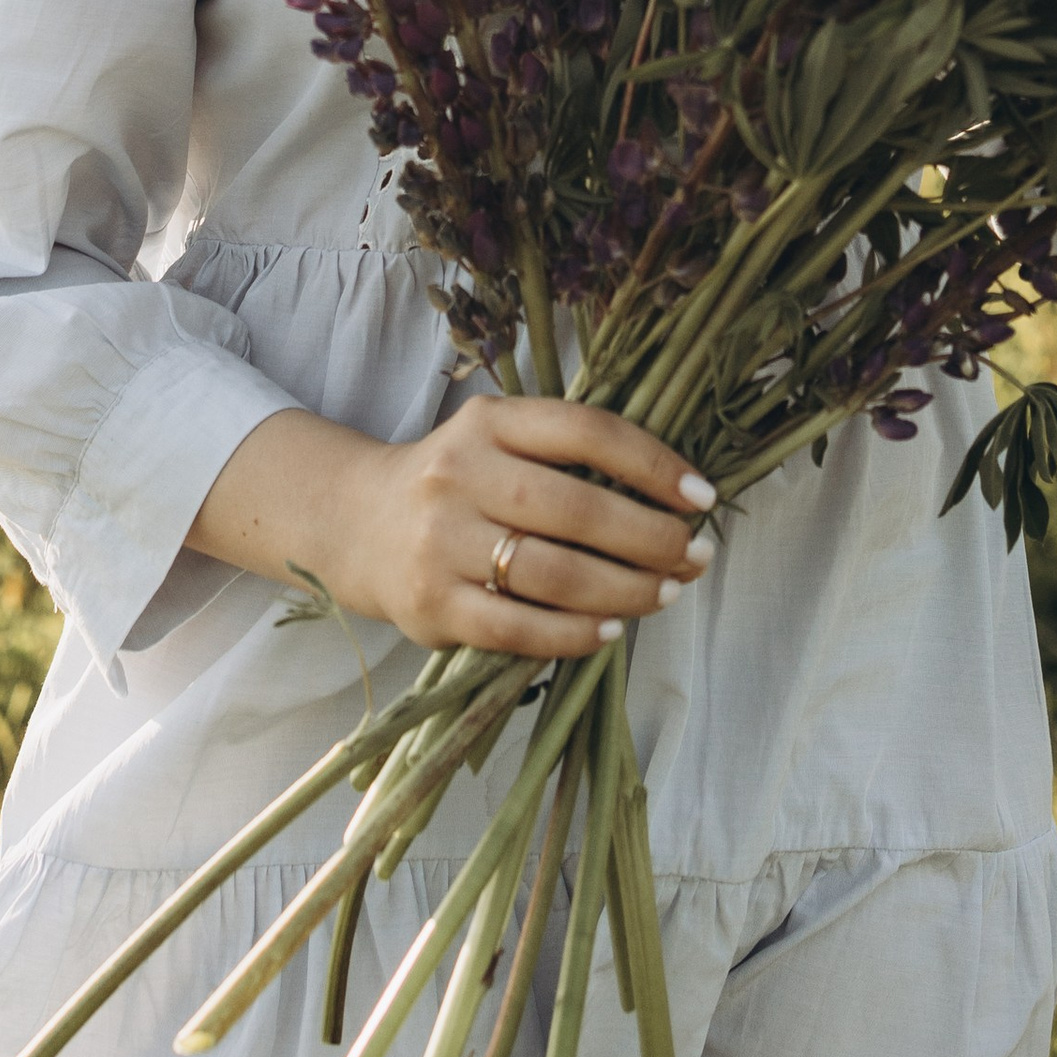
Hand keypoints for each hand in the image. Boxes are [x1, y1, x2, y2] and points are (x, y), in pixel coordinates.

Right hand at [189, 396, 717, 659]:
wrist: (354, 523)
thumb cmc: (456, 483)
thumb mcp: (498, 441)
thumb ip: (566, 456)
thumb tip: (673, 497)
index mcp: (488, 422)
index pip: (586, 432)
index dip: (653, 463)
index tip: (702, 496)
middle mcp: (460, 473)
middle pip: (577, 508)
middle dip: (652, 538)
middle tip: (698, 557)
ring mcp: (441, 542)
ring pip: (555, 573)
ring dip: (627, 589)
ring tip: (667, 595)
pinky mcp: (431, 604)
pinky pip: (519, 628)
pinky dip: (575, 634)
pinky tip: (611, 630)